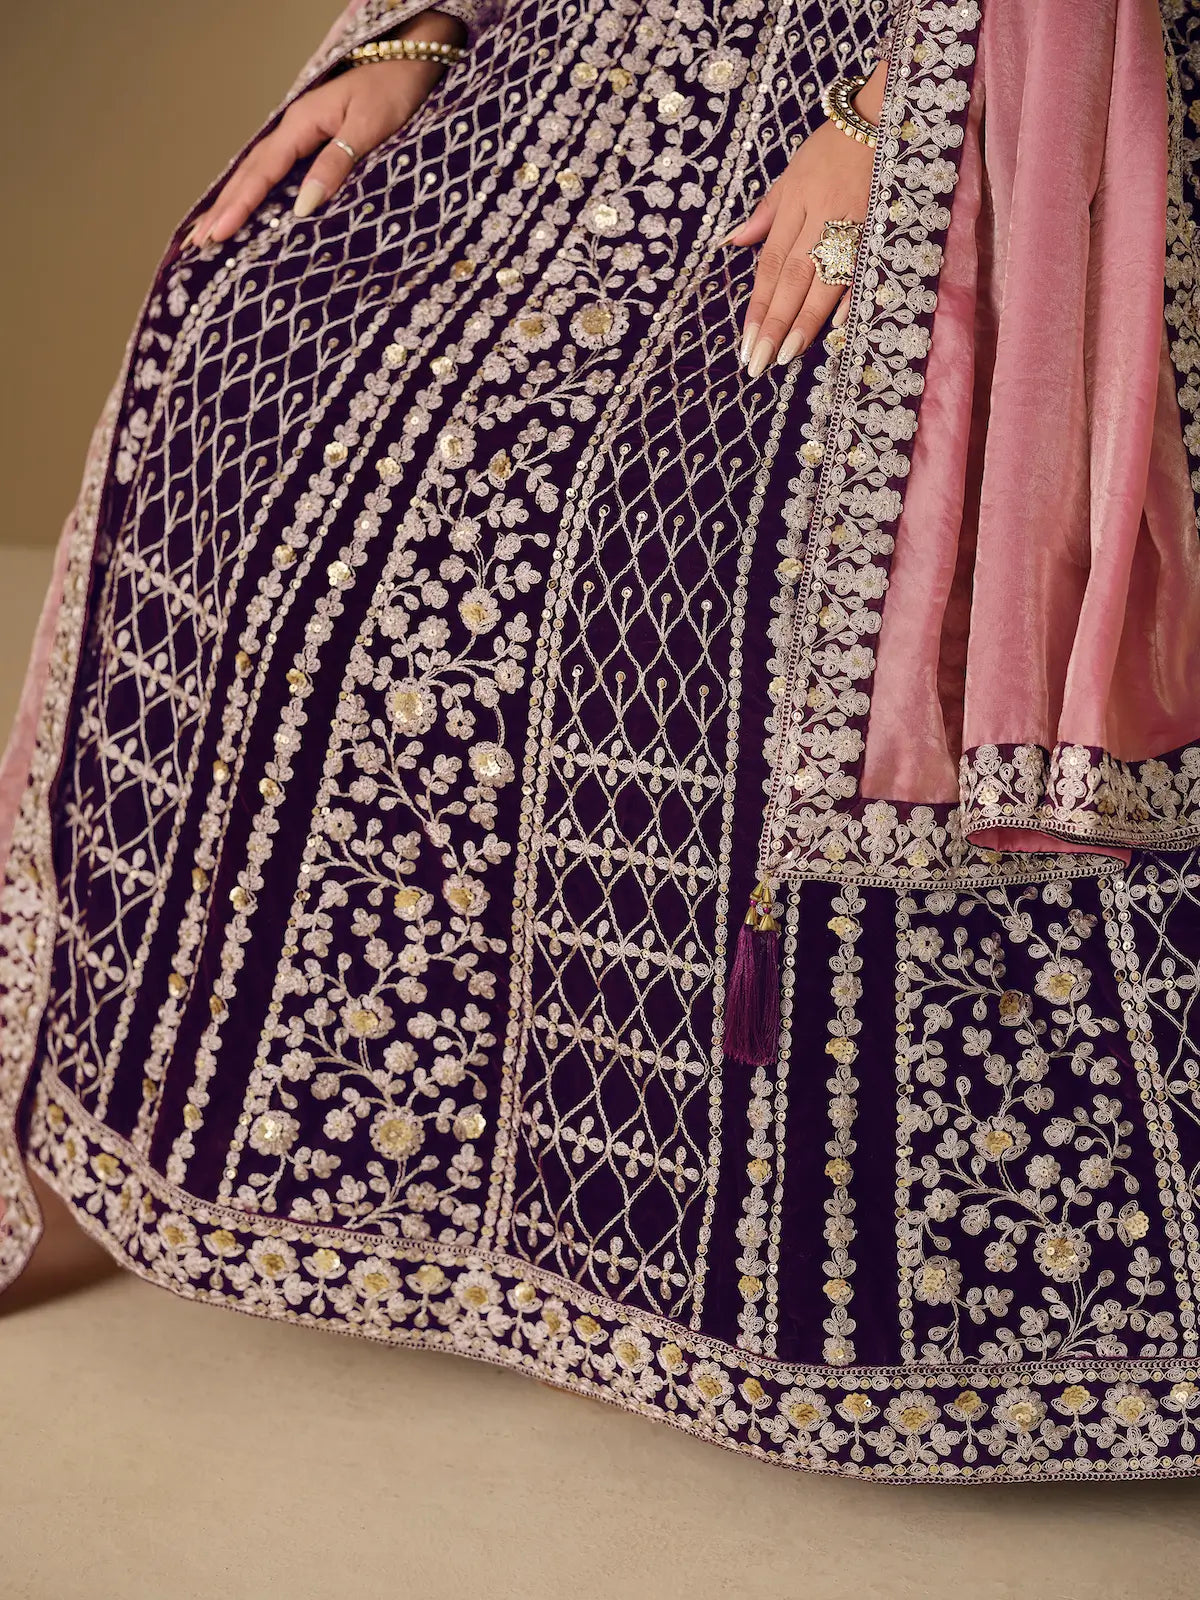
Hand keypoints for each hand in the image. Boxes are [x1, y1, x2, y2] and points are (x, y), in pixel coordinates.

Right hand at [186, 12, 465, 245]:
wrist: (411, 61)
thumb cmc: (393, 91)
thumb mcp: (367, 127)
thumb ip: (336, 164)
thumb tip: (302, 205)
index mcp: (302, 124)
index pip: (263, 172)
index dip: (240, 205)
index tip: (219, 233)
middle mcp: (294, 128)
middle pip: (250, 172)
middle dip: (224, 206)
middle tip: (199, 241)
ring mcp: (301, 133)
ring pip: (258, 170)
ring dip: (233, 200)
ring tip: (209, 228)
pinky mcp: (313, 140)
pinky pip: (275, 170)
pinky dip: (255, 190)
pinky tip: (246, 206)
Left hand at [726, 63, 884, 377]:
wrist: (878, 116)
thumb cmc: (831, 147)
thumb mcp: (790, 172)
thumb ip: (765, 213)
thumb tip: (733, 241)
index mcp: (792, 209)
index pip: (769, 268)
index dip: (756, 306)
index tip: (746, 341)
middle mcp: (816, 221)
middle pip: (790, 281)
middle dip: (773, 324)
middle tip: (758, 362)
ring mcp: (848, 227)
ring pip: (822, 282)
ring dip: (804, 322)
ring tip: (787, 355)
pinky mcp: (875, 229)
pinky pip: (859, 268)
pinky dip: (849, 296)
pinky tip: (837, 327)